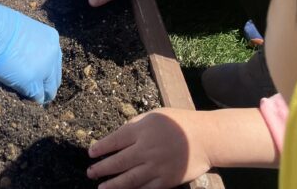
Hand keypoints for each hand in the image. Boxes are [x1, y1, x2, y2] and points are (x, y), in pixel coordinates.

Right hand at [0, 0, 61, 102]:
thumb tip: (23, 55)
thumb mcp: (20, 31)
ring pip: (49, 91)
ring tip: (27, 98)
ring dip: (39, 95)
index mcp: (51, 38)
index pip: (53, 60)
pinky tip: (21, 99)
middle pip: (55, 77)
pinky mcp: (33, 83)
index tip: (36, 75)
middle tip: (33, 91)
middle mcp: (53, 53)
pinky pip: (37, 98)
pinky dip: (30, 100)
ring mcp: (45, 69)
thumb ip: (28, 44)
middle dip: (45, 85)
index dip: (44, 70)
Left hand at [87, 108, 211, 188]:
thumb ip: (135, 125)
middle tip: (90, 172)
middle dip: (101, 168)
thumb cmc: (179, 122)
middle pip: (118, 162)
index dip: (101, 147)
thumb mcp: (154, 115)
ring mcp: (157, 167)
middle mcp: (147, 149)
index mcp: (143, 130)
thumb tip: (117, 137)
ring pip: (129, 179)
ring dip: (113, 184)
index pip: (115, 140)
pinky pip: (146, 188)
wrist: (206, 138)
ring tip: (101, 187)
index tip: (91, 152)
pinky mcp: (167, 180)